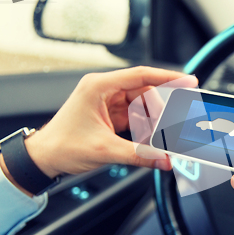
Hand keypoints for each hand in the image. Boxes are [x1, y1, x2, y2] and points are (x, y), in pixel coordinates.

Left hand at [22, 66, 195, 179]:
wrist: (43, 158)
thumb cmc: (62, 146)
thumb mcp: (104, 150)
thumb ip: (139, 155)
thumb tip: (164, 159)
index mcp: (99, 87)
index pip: (141, 75)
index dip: (169, 77)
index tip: (188, 80)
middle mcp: (104, 90)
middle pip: (145, 93)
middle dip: (159, 112)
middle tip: (170, 129)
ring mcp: (107, 102)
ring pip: (142, 106)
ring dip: (151, 122)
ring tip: (155, 140)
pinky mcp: (110, 114)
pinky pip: (135, 117)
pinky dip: (144, 128)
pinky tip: (147, 140)